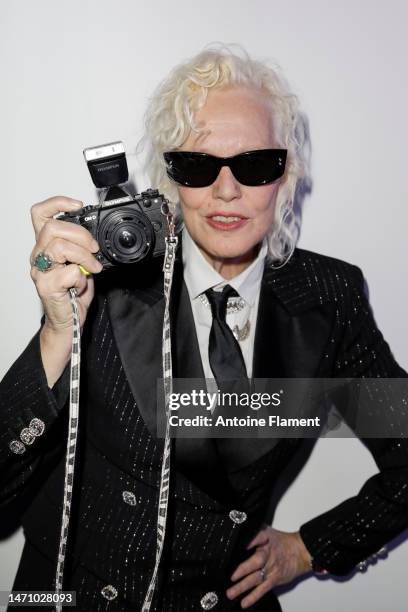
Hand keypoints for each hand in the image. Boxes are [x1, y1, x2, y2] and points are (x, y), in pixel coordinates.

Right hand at [30, 196, 102, 333]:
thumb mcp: (81, 263)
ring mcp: (40, 271)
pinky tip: (82, 284)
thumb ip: (82, 248)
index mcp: (45, 245)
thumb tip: (94, 236)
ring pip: (60, 246)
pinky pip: (69, 271)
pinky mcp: (46, 287)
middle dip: (81, 234)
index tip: (78, 205)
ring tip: (93, 268)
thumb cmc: (73, 293)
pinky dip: (82, 277)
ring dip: (85, 255)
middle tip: (94, 249)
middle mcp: (38, 256)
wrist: (69, 321)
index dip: (57, 203)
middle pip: (52, 227)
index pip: (40, 214)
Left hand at [226, 526, 311, 608]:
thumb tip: (238, 526)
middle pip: (256, 561)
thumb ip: (253, 531)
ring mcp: (271, 568)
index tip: (241, 544)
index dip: (251, 540)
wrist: (299, 552)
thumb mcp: (267, 531)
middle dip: (243, 569)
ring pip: (256, 578)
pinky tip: (244, 602)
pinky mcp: (274, 579)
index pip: (258, 537)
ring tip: (230, 593)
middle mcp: (268, 554)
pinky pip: (263, 589)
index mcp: (265, 539)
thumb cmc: (281, 542)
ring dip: (243, 587)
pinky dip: (254, 596)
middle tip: (231, 576)